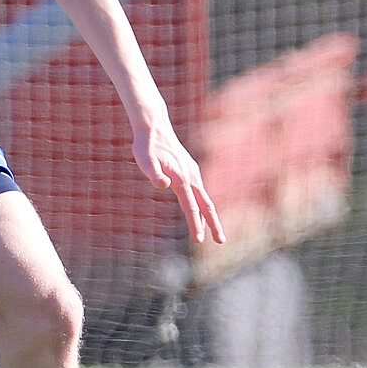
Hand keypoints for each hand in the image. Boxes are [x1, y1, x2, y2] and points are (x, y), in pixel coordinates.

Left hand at [134, 118, 224, 244]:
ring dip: (209, 217)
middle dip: (214, 224)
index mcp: (181, 179)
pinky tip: (199, 211)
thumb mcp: (145, 160)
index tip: (199, 241)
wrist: (154, 127)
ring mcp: (192, 173)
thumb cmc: (146, 146)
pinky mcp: (190, 170)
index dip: (195, 224)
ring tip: (214, 233)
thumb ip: (153, 174)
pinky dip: (203, 205)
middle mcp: (191, 177)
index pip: (191, 207)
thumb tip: (162, 185)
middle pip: (206, 205)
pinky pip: (200, 192)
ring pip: (204, 199)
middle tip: (221, 241)